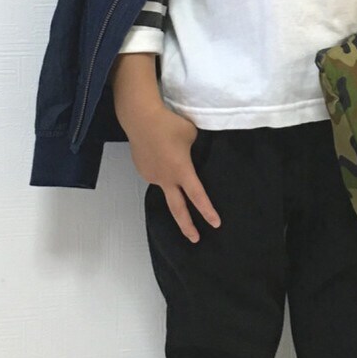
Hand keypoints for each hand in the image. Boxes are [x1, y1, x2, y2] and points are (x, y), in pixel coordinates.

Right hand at [124, 103, 220, 243]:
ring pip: (166, 185)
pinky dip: (161, 169)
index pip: (198, 197)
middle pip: (177, 209)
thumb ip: (195, 150)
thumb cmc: (169, 124)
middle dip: (187, 226)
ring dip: (171, 180)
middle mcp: (166, 178)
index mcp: (181, 171)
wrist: (140, 118)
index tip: (215, 224)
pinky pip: (156, 174)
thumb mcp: (192, 135)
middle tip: (195, 239)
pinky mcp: (142, 169)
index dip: (207, 212)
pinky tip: (160, 154)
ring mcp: (152, 175)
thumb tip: (191, 156)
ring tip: (168, 154)